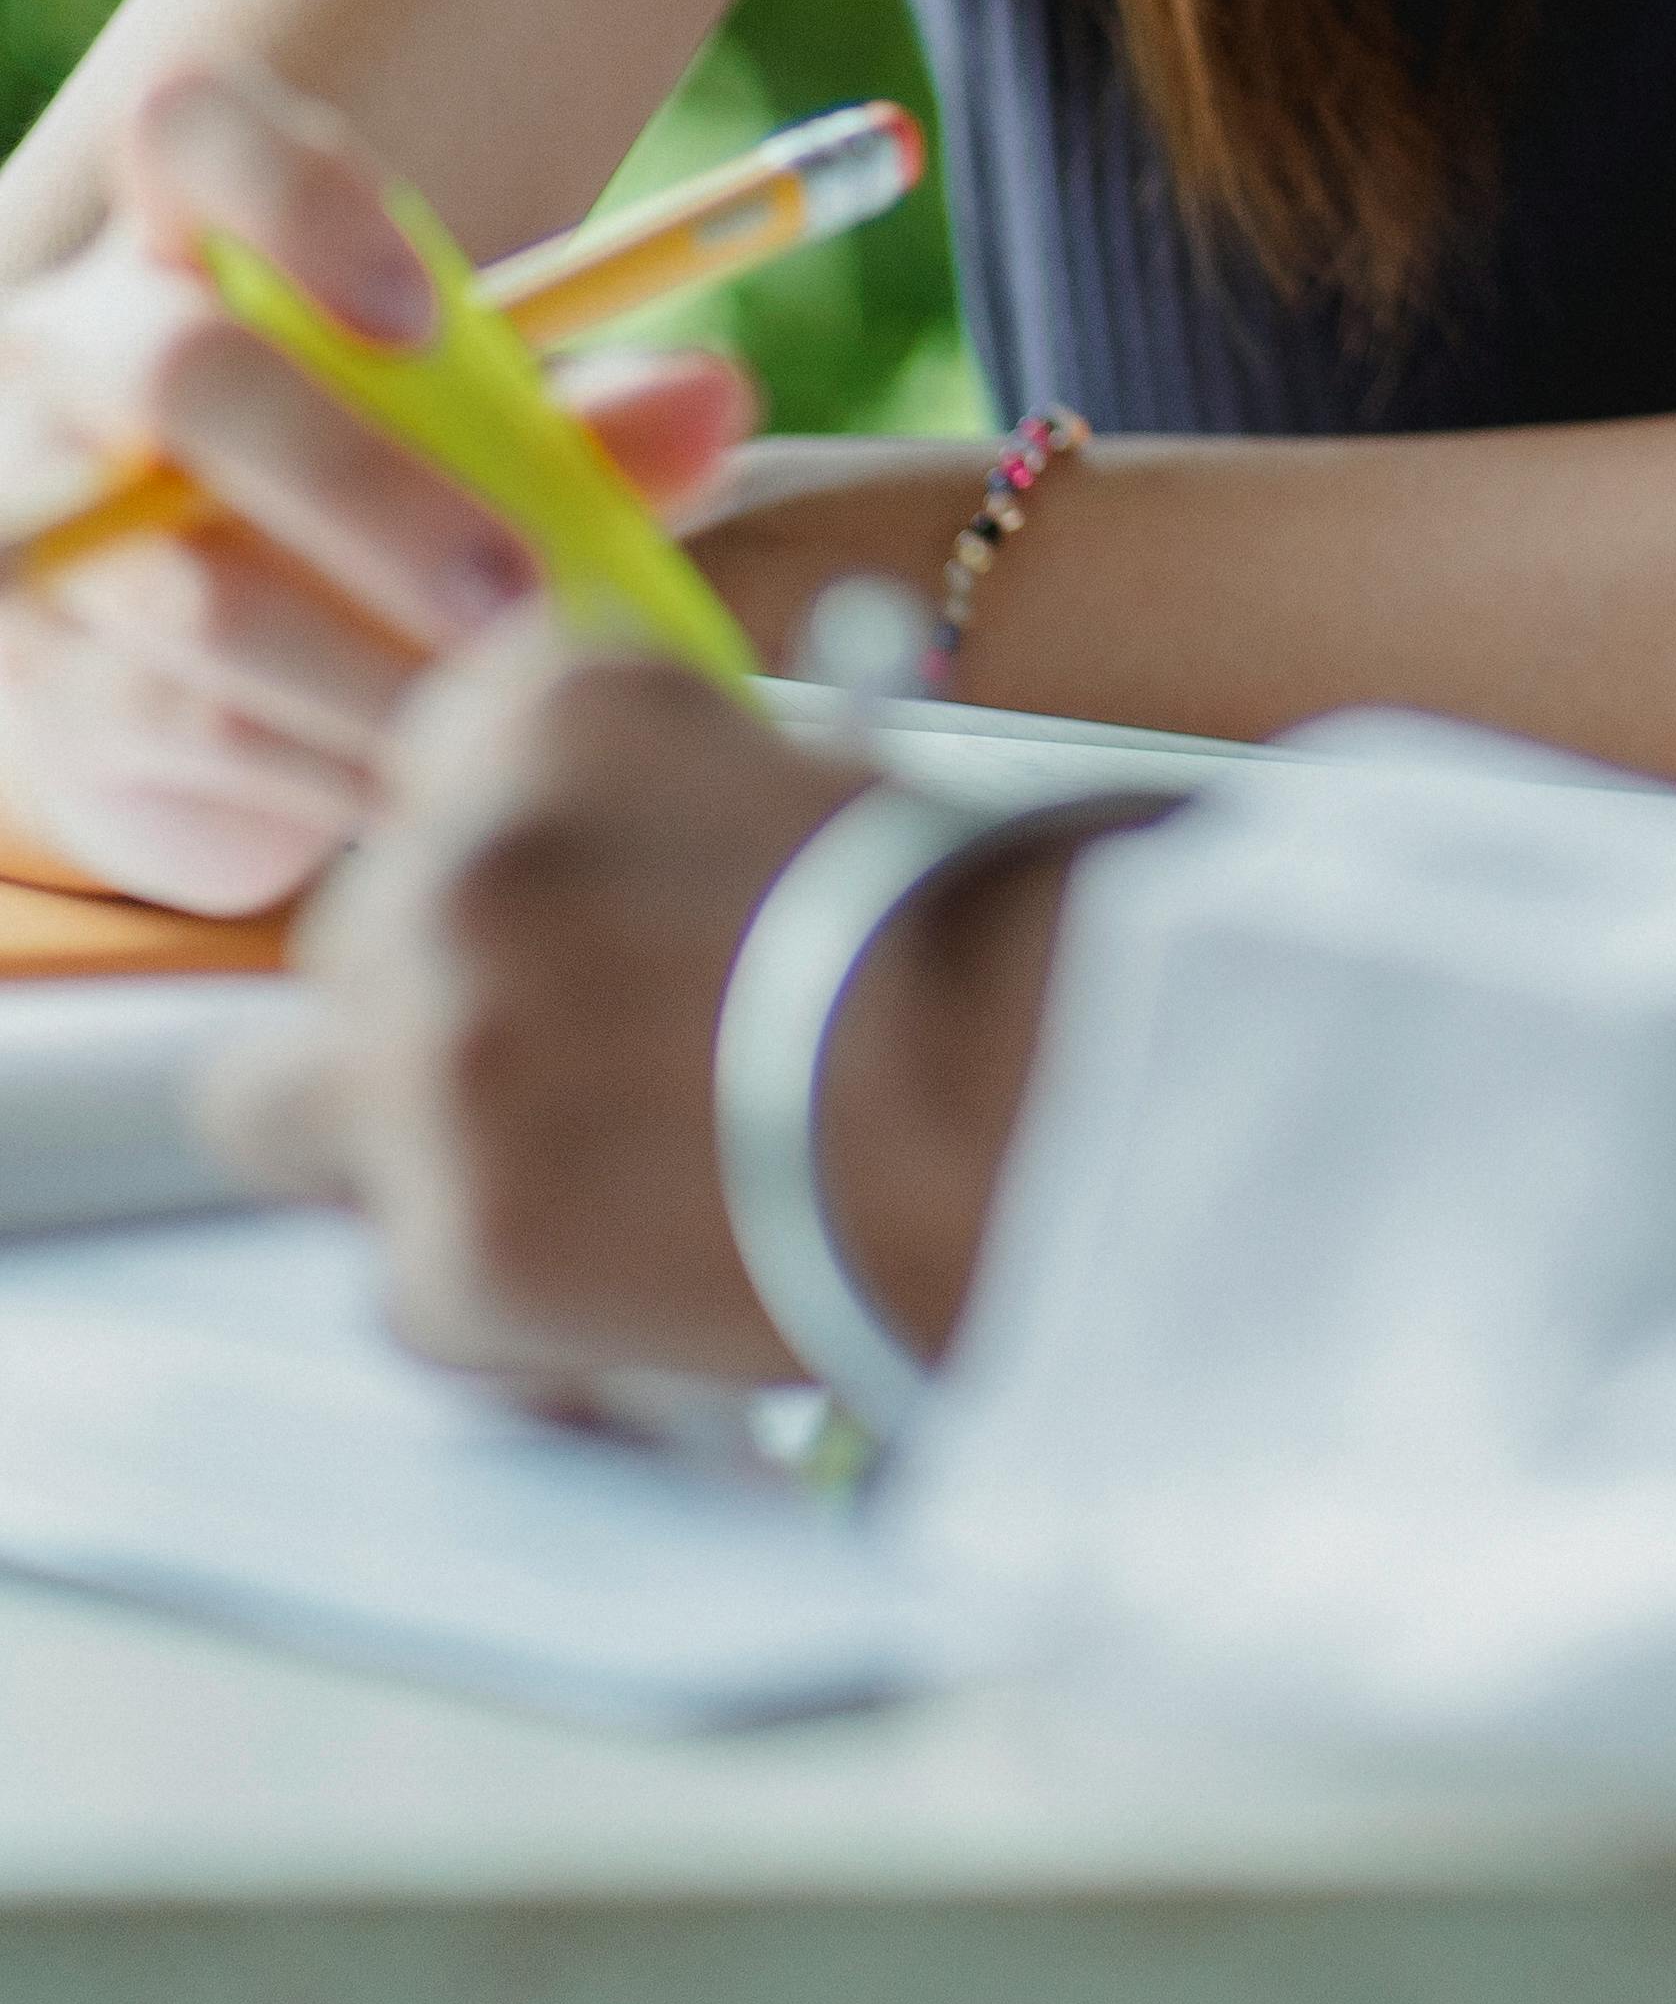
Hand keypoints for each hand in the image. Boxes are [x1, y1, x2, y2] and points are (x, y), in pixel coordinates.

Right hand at [0, 62, 754, 915]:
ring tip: (499, 712)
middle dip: (367, 492)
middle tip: (513, 588)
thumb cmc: (356, 501)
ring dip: (365, 666)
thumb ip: (580, 418)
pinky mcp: (37, 684)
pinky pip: (180, 726)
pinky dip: (320, 764)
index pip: (191, 132)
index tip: (427, 311)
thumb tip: (714, 396)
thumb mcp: (467, 439)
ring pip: (189, 594)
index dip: (297, 197)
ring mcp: (32, 523)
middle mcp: (71, 357)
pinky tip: (424, 786)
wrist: (194, 672)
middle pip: (190, 376)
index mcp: (179, 239)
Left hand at [228, 623, 1084, 1394]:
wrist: (1056, 1114)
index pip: (432, 760)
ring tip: (579, 1189)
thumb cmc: (989, 946)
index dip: (510, 851)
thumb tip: (586, 897)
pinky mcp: (450, 1251)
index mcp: (551, 705)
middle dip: (442, 1003)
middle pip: (353, 937)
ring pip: (290, 1111)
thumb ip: (643, 810)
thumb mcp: (804, 778)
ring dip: (412, 1147)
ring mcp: (431, 1063)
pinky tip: (628, 1286)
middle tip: (585, 1068)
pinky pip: (400, 1282)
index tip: (583, 911)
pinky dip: (494, 1299)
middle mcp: (454, 864)